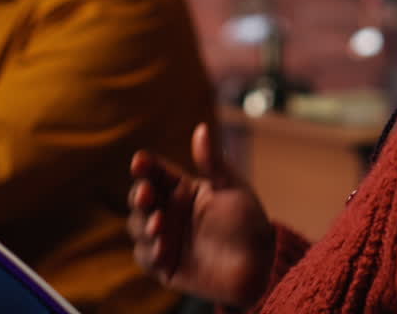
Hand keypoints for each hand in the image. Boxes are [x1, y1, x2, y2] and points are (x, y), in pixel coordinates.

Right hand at [128, 123, 275, 309]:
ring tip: (158, 225)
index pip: (155, 172)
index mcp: (182, 189)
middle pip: (139, 198)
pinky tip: (162, 249)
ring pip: (137, 226)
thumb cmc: (247, 222)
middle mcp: (169, 212)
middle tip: (145, 195)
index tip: (140, 162)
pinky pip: (145, 257)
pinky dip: (149, 252)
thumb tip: (201, 128)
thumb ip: (212, 162)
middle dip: (139, 195)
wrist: (259, 266)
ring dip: (143, 224)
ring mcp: (164, 238)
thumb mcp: (231, 188)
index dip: (144, 166)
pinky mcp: (164, 265)